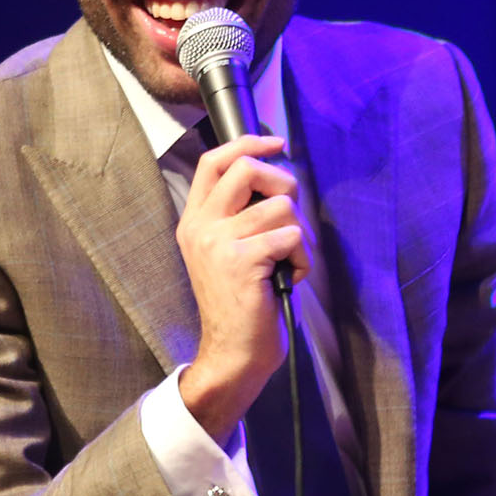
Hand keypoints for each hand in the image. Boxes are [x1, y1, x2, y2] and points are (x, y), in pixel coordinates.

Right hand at [174, 133, 309, 441]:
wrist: (233, 353)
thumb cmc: (243, 303)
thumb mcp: (229, 252)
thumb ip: (242, 215)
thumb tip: (278, 177)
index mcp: (195, 221)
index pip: (213, 161)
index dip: (247, 142)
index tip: (275, 142)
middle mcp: (200, 227)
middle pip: (248, 168)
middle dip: (283, 185)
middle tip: (289, 217)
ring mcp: (217, 243)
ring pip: (281, 206)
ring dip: (297, 235)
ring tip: (284, 263)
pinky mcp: (241, 261)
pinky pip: (290, 237)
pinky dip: (301, 259)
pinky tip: (287, 278)